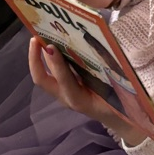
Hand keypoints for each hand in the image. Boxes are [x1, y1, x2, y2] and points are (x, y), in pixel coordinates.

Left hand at [28, 38, 145, 144]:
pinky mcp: (65, 88)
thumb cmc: (118, 105)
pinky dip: (51, 58)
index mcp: (79, 100)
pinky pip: (53, 72)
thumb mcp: (115, 93)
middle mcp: (66, 97)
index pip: (65, 81)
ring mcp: (63, 93)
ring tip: (41, 35)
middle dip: (34, 59)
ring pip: (45, 75)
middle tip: (35, 37)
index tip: (50, 46)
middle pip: (41, 79)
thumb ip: (108, 75)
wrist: (117, 119)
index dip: (57, 63)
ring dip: (39, 57)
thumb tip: (108, 49)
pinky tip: (54, 44)